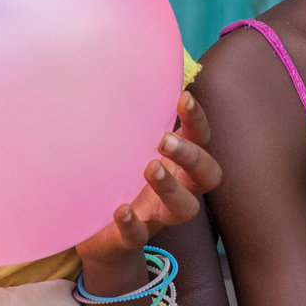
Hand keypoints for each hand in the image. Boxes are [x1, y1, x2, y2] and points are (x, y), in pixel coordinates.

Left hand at [75, 92, 222, 270]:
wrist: (96, 232)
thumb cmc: (117, 175)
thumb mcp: (126, 143)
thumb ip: (133, 116)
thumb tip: (127, 68)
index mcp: (177, 161)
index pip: (201, 138)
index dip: (198, 120)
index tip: (183, 98)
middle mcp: (177, 188)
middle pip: (208, 175)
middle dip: (192, 156)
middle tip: (164, 140)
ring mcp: (158, 215)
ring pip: (186, 209)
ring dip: (171, 188)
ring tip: (149, 169)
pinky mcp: (133, 237)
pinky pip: (139, 236)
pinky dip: (132, 224)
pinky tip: (120, 210)